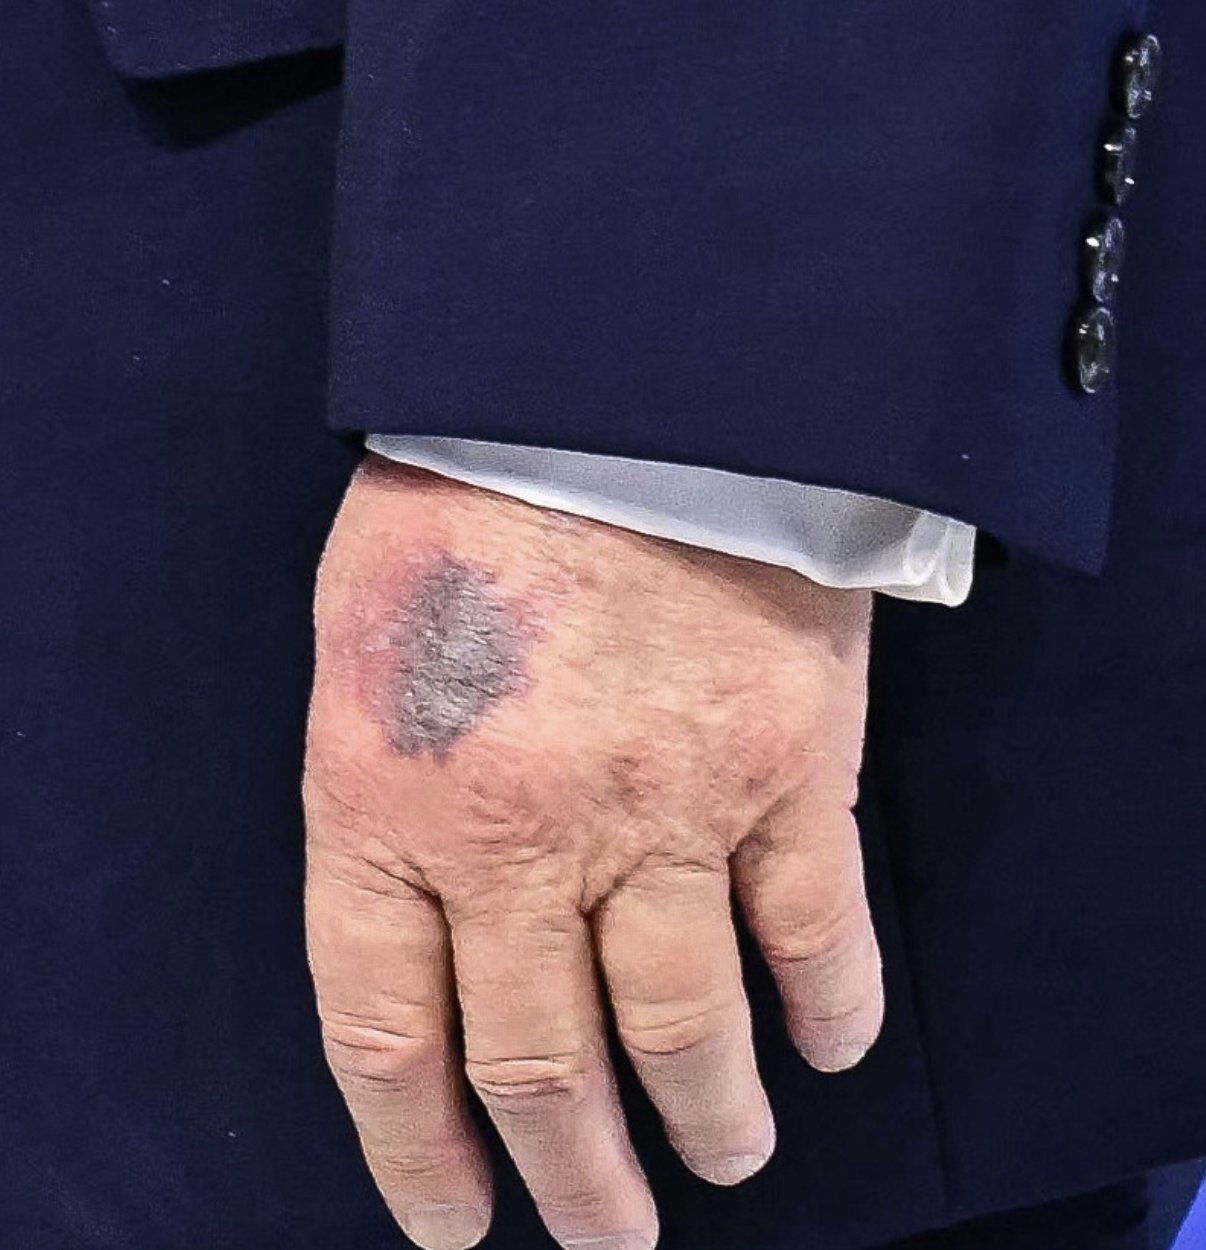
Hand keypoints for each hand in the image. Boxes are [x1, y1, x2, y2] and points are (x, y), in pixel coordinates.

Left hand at [303, 456, 883, 1249]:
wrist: (609, 387)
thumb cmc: (463, 504)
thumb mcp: (360, 644)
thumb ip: (380, 786)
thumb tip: (428, 905)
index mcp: (386, 800)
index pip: (386, 1032)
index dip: (419, 1153)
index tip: (458, 1223)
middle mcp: (522, 835)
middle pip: (544, 1061)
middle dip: (576, 1175)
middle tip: (606, 1235)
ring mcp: (665, 806)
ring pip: (685, 1022)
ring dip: (706, 1118)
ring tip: (720, 1161)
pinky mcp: (785, 763)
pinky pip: (815, 925)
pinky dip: (830, 1006)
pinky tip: (828, 1047)